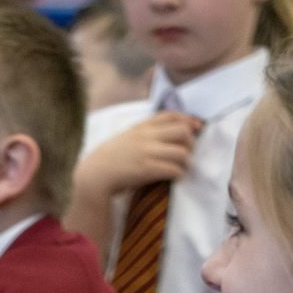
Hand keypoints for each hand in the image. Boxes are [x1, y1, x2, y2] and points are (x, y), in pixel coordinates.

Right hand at [77, 111, 201, 202]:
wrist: (95, 174)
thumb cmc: (113, 158)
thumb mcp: (128, 136)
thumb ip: (147, 132)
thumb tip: (172, 133)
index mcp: (142, 126)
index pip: (171, 115)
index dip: (188, 119)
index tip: (197, 127)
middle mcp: (146, 136)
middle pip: (183, 131)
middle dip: (191, 143)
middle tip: (186, 153)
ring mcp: (147, 152)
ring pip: (182, 152)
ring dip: (186, 162)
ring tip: (180, 167)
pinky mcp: (147, 169)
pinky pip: (174, 169)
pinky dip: (178, 174)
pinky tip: (174, 177)